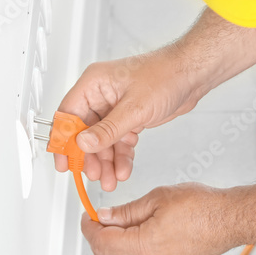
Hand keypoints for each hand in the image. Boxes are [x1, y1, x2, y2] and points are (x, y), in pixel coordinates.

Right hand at [54, 45, 203, 190]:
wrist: (192, 75)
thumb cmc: (166, 75)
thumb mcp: (135, 108)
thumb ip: (108, 129)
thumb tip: (83, 143)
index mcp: (94, 83)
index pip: (68, 115)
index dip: (63, 141)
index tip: (64, 162)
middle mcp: (101, 95)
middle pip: (85, 132)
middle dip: (91, 157)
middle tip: (94, 175)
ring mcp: (115, 106)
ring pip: (103, 140)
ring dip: (107, 161)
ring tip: (110, 179)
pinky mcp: (129, 116)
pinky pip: (119, 140)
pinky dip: (121, 155)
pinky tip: (123, 169)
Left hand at [81, 183, 235, 254]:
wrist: (229, 219)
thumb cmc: (203, 207)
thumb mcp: (158, 198)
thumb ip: (128, 210)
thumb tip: (107, 216)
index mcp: (145, 245)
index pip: (104, 243)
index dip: (91, 229)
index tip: (89, 218)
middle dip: (97, 245)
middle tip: (97, 226)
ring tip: (111, 237)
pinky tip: (130, 248)